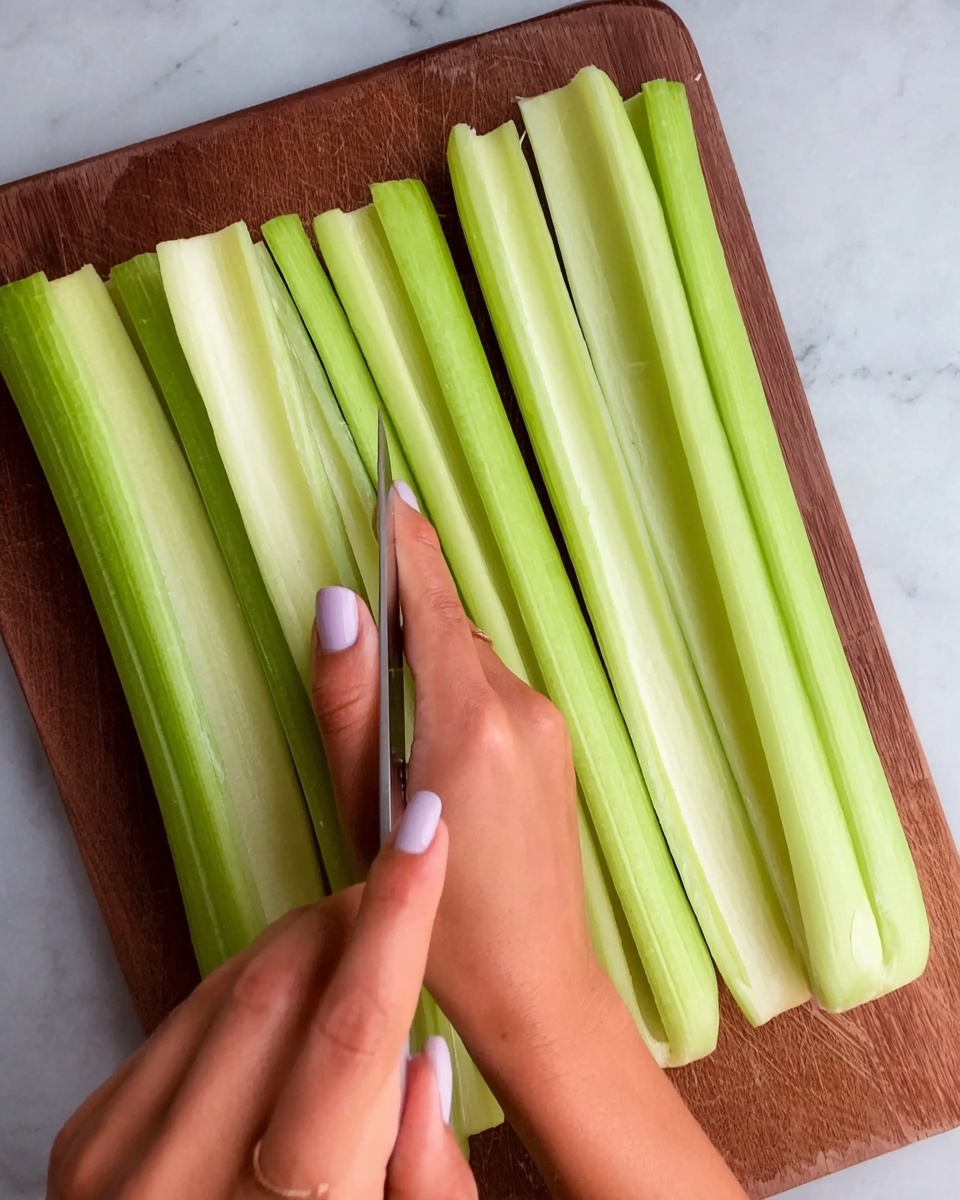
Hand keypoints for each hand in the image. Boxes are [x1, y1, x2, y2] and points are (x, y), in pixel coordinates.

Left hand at [47, 807, 475, 1199]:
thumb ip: (430, 1186)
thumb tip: (424, 1057)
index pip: (352, 1035)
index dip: (397, 919)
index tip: (423, 832)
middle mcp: (182, 1188)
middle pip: (285, 987)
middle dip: (350, 920)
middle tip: (394, 904)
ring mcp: (118, 1165)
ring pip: (233, 984)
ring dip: (301, 950)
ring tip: (343, 963)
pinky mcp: (83, 1142)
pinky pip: (185, 1016)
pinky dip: (247, 991)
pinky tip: (279, 1016)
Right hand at [312, 487, 597, 1059]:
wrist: (535, 980)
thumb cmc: (438, 914)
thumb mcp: (368, 812)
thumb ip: (350, 703)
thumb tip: (338, 606)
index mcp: (472, 720)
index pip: (435, 604)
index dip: (408, 544)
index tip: (390, 490)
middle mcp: (523, 709)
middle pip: (452, 632)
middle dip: (408, 616)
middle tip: (359, 628)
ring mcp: (550, 727)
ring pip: (474, 663)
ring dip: (432, 663)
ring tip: (391, 717)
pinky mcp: (558, 745)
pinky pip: (497, 691)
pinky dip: (458, 690)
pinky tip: (433, 740)